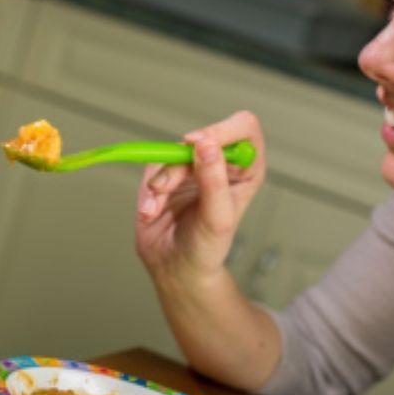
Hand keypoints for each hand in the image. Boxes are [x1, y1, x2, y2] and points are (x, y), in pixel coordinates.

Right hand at [135, 111, 264, 286]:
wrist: (174, 267)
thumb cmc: (206, 248)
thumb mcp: (217, 218)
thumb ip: (214, 180)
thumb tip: (206, 144)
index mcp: (245, 169)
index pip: (243, 128)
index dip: (222, 130)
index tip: (199, 145)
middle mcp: (220, 163)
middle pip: (201, 137)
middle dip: (179, 165)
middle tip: (165, 187)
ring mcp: (192, 166)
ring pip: (172, 152)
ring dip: (160, 181)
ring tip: (155, 210)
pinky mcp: (166, 172)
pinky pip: (152, 166)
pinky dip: (148, 191)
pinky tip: (150, 212)